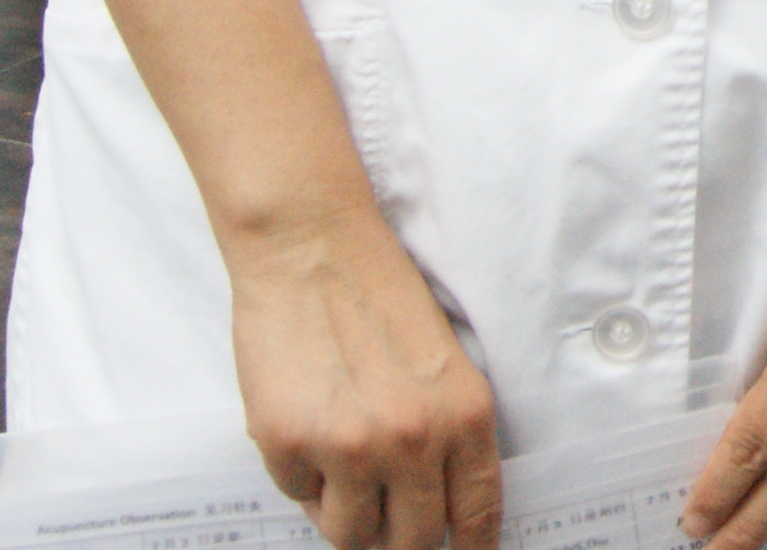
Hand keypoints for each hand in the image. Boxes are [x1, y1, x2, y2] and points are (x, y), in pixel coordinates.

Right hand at [226, 204, 499, 549]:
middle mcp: (413, 440)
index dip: (468, 545)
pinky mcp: (289, 443)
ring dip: (342, 509)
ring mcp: (349, 447)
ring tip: (337, 460)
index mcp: (464, 416)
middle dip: (396, 540)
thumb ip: (445, 433)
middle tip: (383, 521)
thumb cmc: (376, 292)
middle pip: (409, 541)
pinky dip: (299, 473)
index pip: (477, 511)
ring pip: (348, 533)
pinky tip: (303, 419)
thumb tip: (434, 501)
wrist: (312, 246)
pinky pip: (296, 494)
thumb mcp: (442, 363)